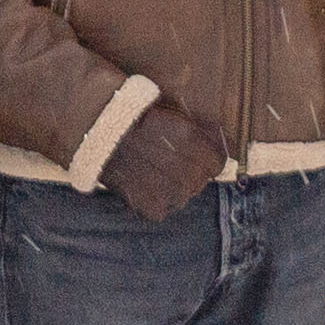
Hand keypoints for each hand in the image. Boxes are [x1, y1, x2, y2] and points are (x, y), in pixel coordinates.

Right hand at [101, 95, 228, 223]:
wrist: (100, 134)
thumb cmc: (136, 118)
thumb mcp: (175, 114)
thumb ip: (203, 130)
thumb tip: (224, 141)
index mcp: (197, 146)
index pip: (219, 162)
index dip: (206, 157)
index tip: (193, 154)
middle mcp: (190, 173)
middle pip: (200, 181)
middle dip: (188, 172)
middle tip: (164, 161)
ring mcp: (173, 195)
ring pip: (182, 197)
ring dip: (171, 188)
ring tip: (150, 172)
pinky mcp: (154, 210)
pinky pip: (161, 209)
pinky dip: (152, 201)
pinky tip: (140, 185)